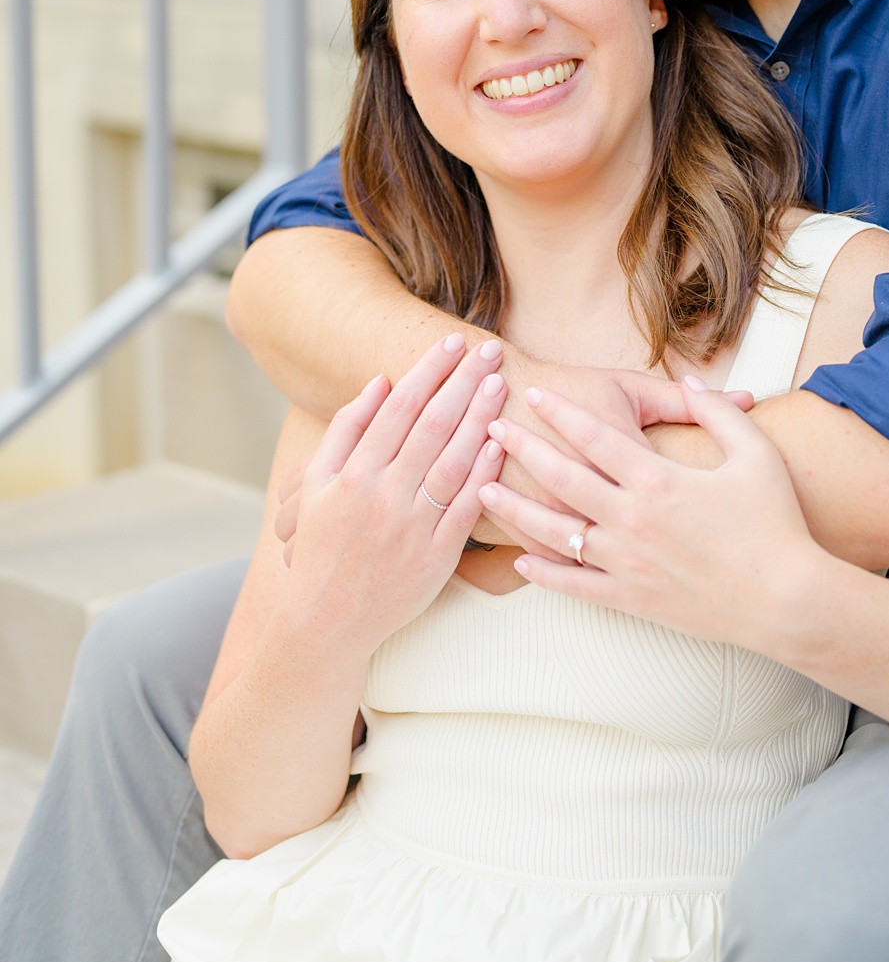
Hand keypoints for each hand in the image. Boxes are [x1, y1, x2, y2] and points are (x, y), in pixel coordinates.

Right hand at [275, 336, 504, 543]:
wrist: (325, 621)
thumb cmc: (321, 545)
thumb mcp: (314, 487)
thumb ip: (345, 432)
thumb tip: (379, 382)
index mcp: (351, 476)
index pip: (398, 409)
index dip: (429, 371)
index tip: (453, 341)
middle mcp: (382, 497)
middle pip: (431, 427)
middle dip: (463, 382)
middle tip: (490, 349)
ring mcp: (411, 527)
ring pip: (453, 462)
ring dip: (480, 419)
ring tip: (501, 383)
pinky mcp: (437, 557)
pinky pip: (467, 509)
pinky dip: (485, 474)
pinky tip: (502, 443)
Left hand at [475, 378, 822, 654]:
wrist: (784, 599)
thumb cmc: (775, 524)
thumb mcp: (755, 454)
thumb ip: (719, 413)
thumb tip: (692, 383)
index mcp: (660, 481)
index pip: (595, 437)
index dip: (561, 412)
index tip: (534, 393)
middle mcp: (633, 520)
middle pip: (562, 478)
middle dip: (523, 450)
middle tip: (490, 428)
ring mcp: (626, 562)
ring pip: (554, 533)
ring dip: (514, 510)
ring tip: (483, 490)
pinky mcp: (630, 598)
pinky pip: (574, 585)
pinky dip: (543, 573)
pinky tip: (520, 562)